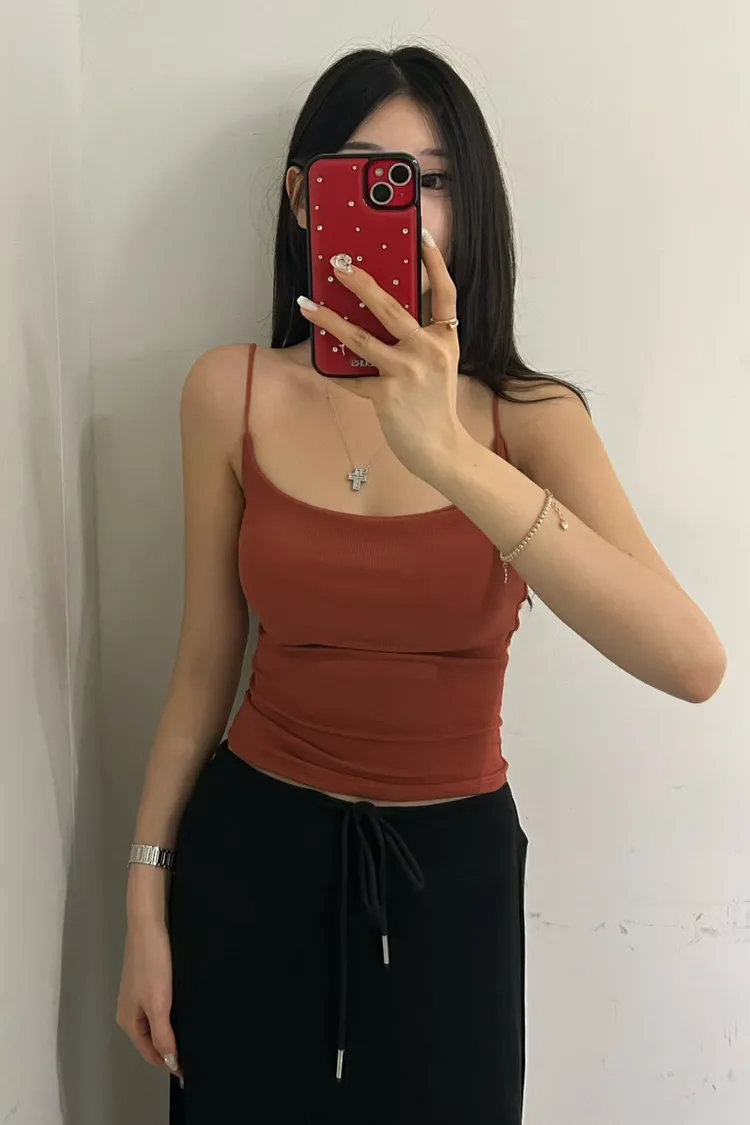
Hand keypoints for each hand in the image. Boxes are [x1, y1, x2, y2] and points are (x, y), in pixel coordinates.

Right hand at [116, 917, 183, 1085]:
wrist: (149, 924)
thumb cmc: (152, 964)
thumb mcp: (159, 1003)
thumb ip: (163, 1035)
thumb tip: (169, 1062)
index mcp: (128, 1020)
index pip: (149, 1052)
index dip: (168, 1062)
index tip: (190, 1069)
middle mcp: (130, 1010)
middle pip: (151, 1039)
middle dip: (170, 1048)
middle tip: (196, 1052)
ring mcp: (138, 995)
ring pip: (156, 1023)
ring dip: (172, 1031)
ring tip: (194, 1034)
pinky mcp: (148, 981)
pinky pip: (159, 1007)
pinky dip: (171, 1014)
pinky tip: (185, 1011)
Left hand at [297, 229, 467, 482]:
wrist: (440, 448)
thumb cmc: (434, 405)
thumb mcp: (438, 365)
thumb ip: (420, 338)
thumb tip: (381, 311)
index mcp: (445, 339)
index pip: (445, 291)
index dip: (434, 261)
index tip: (420, 233)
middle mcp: (428, 350)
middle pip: (390, 306)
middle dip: (360, 282)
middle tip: (338, 264)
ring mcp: (407, 372)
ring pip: (359, 337)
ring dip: (328, 319)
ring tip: (307, 303)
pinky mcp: (386, 394)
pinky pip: (352, 377)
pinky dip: (335, 372)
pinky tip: (318, 362)